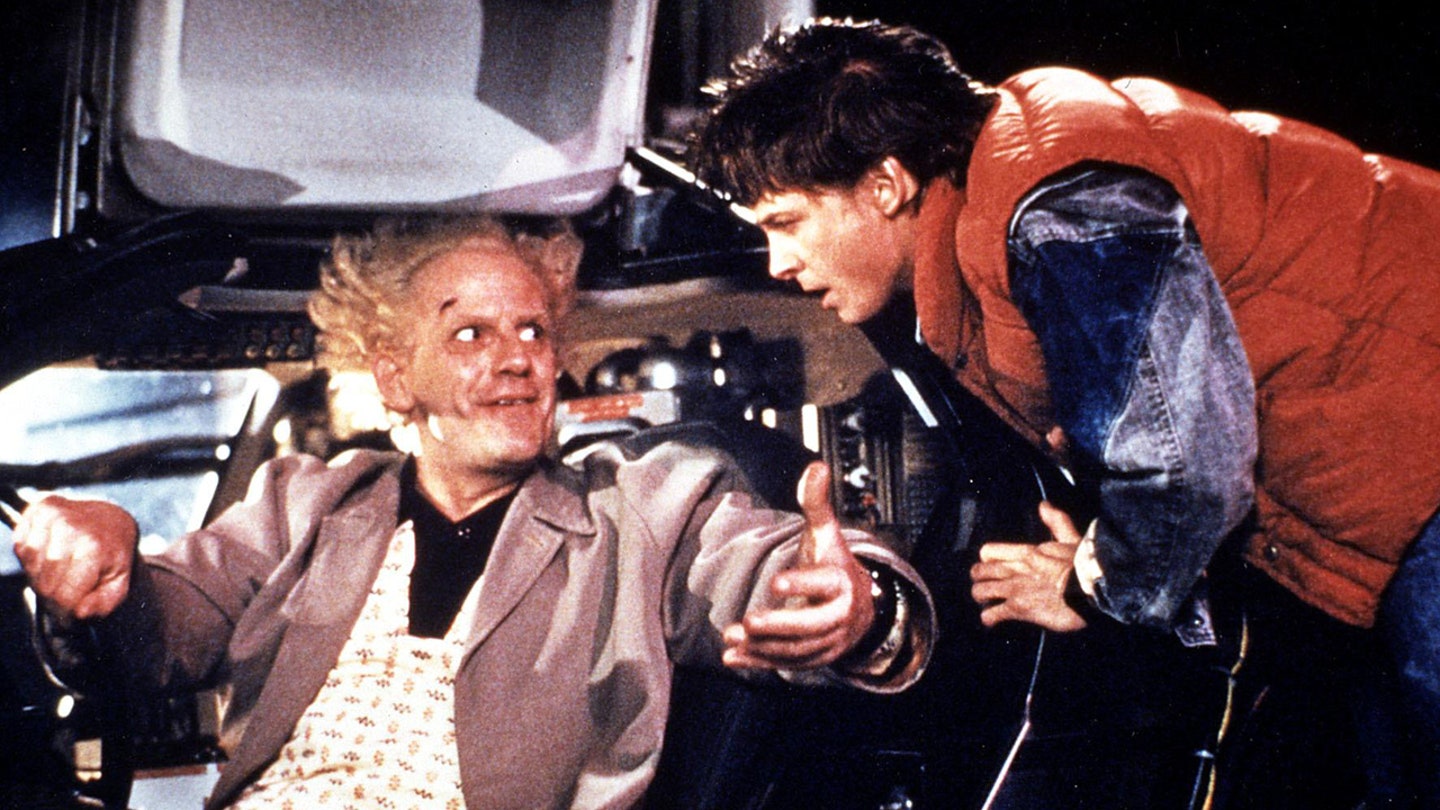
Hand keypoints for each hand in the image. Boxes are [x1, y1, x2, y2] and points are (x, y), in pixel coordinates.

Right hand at [12, 494, 138, 620]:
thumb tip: (79, 613)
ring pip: (31, 565)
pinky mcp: (40, 508)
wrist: (112, 520)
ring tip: (61, 573)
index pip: (63, 594)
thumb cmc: (113, 555)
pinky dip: (32, 557)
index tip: (71, 613)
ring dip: (41, 576)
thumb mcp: (119, 583)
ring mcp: (53, 515)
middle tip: (66, 594)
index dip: (65, 611)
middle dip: (53, 596)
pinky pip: (22, 545)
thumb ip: (103, 604)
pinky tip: (51, 554)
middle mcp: (71, 527)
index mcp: (93, 548)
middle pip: (45, 583)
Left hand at [723, 461, 876, 670]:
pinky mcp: (814, 659)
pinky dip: (759, 663)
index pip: (824, 583)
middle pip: (811, 625)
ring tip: (731, 638)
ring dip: (763, 647)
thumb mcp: (827, 534)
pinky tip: (732, 658)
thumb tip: (815, 466)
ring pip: (797, 649)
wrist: (862, 609)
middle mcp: (839, 616)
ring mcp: (828, 642)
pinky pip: (786, 664)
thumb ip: (816, 504)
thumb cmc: (835, 566)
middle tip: (747, 622)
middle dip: (779, 626)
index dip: (802, 583)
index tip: (775, 582)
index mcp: (842, 582)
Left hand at [970, 501, 1086, 631]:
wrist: (1092, 589)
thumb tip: (1044, 505)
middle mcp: (1015, 569)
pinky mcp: (1018, 609)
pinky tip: (992, 621)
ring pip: (979, 591)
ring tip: (987, 603)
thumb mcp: (1071, 538)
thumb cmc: (1085, 566)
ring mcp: (1014, 589)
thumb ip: (1056, 521)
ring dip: (981, 598)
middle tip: (986, 586)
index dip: (986, 560)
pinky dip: (989, 618)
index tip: (992, 566)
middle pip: (979, 571)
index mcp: (1026, 552)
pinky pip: (991, 614)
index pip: (988, 551)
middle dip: (979, 579)